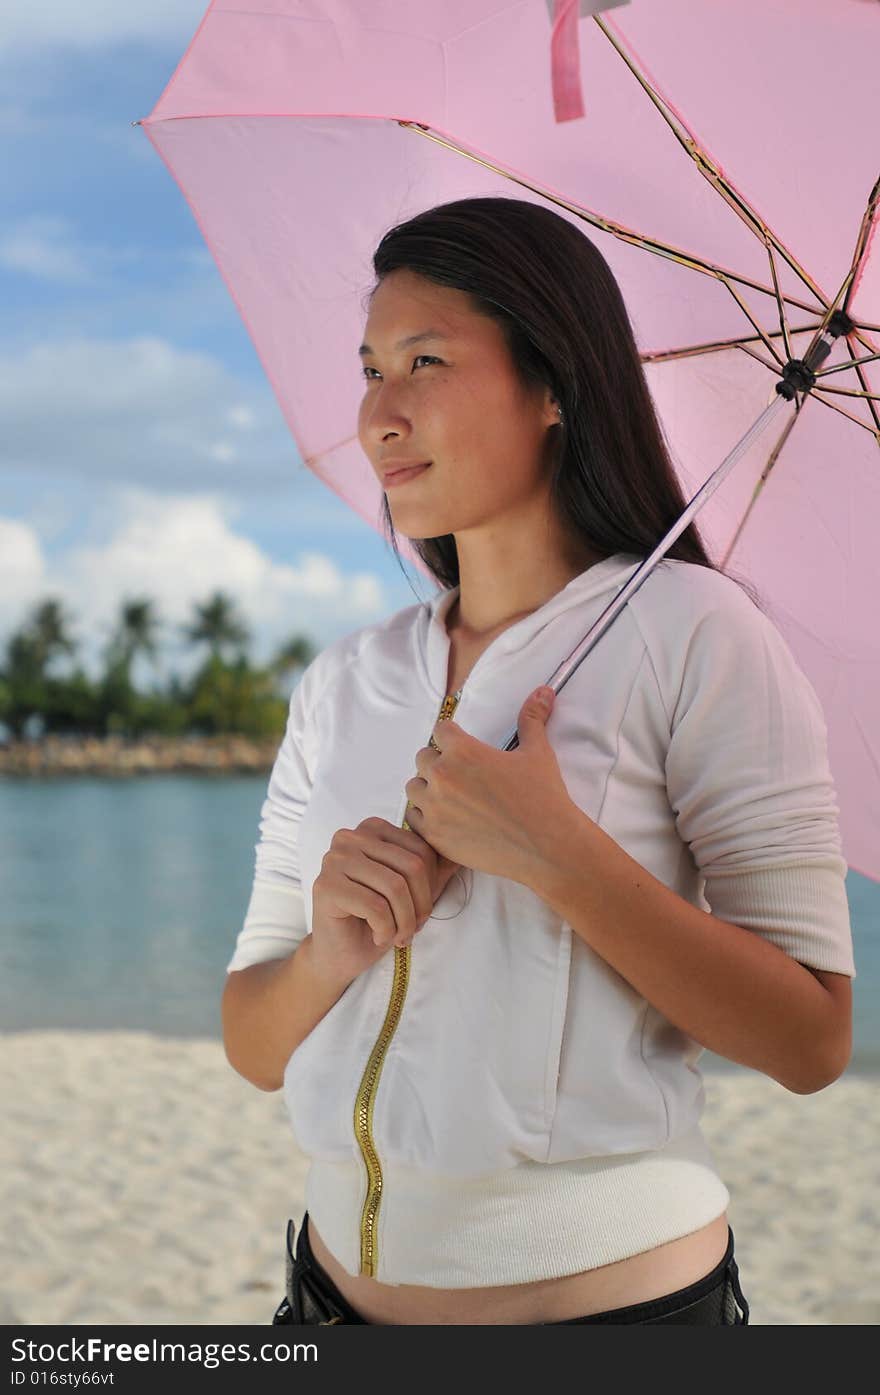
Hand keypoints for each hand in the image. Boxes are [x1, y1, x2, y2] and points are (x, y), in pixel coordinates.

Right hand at [310, 816, 460, 982]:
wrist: (340, 954)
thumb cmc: (376, 920)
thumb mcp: (413, 891)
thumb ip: (436, 868)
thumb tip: (466, 852)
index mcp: (373, 828)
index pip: (422, 850)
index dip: (430, 887)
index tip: (422, 913)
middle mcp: (350, 837)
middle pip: (411, 867)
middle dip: (421, 906)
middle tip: (413, 930)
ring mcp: (334, 859)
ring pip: (394, 887)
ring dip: (404, 922)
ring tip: (400, 937)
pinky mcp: (326, 886)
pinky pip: (375, 906)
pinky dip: (386, 930)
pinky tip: (379, 937)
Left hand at [403, 686, 574, 882]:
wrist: (547, 846)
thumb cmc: (543, 796)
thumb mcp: (537, 752)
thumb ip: (532, 718)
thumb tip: (543, 690)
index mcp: (463, 750)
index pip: (441, 731)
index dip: (453, 738)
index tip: (463, 749)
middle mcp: (443, 776)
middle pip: (423, 758)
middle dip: (439, 763)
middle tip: (461, 776)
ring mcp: (435, 807)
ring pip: (414, 787)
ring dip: (427, 788)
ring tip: (450, 797)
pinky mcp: (435, 835)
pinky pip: (413, 818)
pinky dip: (425, 817)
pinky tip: (446, 819)